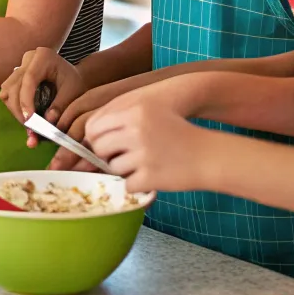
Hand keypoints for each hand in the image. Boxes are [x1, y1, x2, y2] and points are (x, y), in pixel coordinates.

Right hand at [0, 47, 86, 147]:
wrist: (72, 78)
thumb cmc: (74, 83)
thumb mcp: (73, 92)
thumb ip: (60, 106)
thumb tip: (48, 120)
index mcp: (43, 57)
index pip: (29, 78)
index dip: (26, 100)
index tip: (29, 121)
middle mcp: (28, 59)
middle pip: (13, 86)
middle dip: (19, 110)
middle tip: (31, 129)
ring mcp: (19, 67)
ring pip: (7, 91)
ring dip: (15, 110)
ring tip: (30, 124)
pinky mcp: (15, 77)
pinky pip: (7, 94)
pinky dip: (14, 108)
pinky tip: (26, 116)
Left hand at [84, 78, 215, 194]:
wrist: (208, 154)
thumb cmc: (174, 130)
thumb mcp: (147, 112)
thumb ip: (117, 118)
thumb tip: (85, 137)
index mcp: (134, 110)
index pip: (94, 127)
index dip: (95, 138)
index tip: (104, 144)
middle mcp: (136, 129)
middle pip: (99, 148)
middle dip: (106, 156)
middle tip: (126, 155)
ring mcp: (143, 153)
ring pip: (112, 168)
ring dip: (124, 170)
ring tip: (145, 162)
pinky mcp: (150, 176)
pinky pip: (127, 184)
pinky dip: (137, 183)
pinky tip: (153, 174)